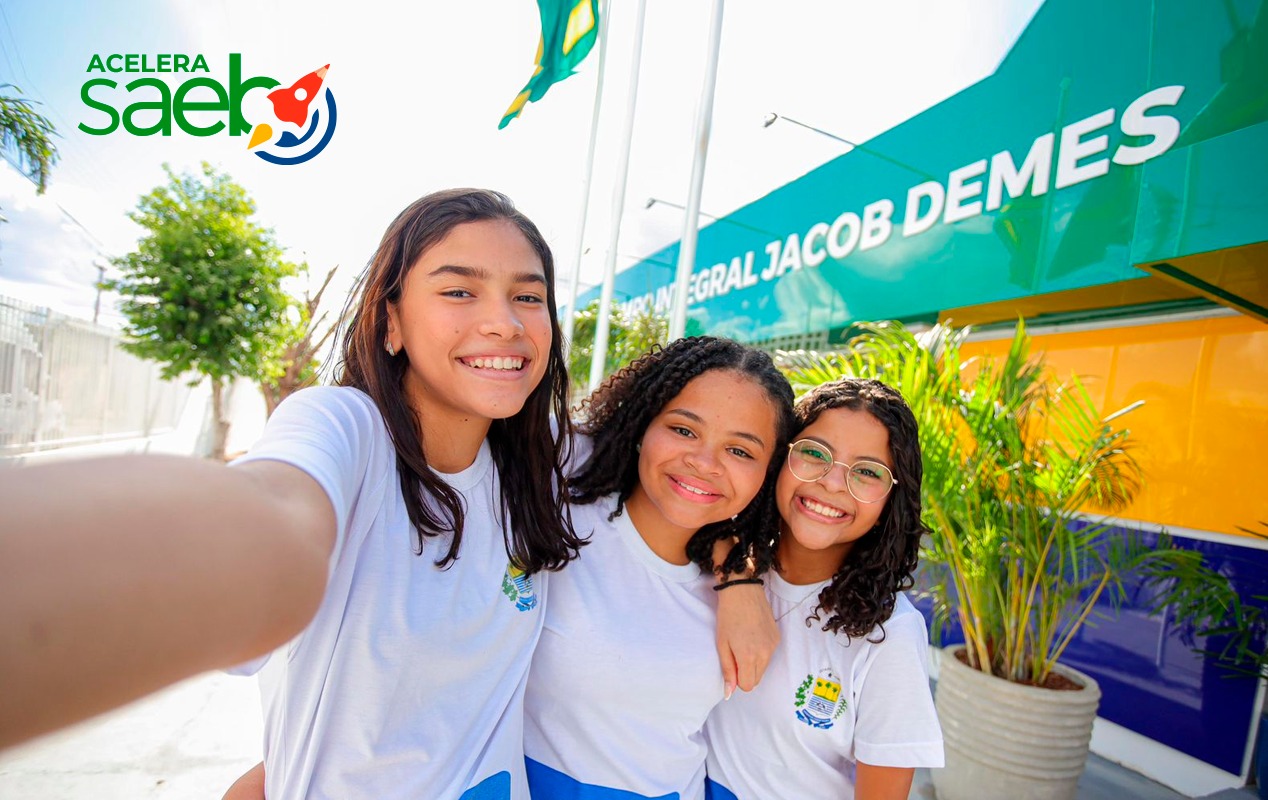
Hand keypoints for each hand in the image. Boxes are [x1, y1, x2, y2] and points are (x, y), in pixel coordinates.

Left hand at [715, 581, 778, 697]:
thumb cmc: (728, 616)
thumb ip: (727, 670)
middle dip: (745, 673)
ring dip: (753, 663)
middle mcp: (765, 654)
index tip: (731, 665)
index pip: (747, 686)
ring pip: (763, 667)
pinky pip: (769, 655)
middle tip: (735, 654)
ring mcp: (773, 645)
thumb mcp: (722, 644)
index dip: (737, 679)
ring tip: (743, 643)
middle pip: (756, 679)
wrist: (742, 591)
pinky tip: (752, 636)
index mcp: (749, 657)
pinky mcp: (777, 637)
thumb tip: (729, 693)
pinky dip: (761, 652)